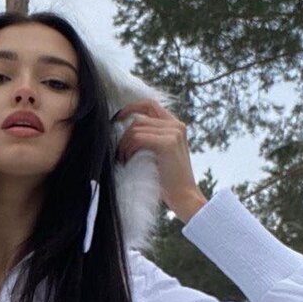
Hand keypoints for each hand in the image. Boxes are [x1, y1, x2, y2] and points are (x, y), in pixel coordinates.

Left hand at [114, 99, 206, 221]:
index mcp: (176, 126)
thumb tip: (126, 128)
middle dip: (124, 135)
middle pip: (139, 118)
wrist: (184, 196)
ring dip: (124, 144)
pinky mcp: (167, 143)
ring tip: (123, 160)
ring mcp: (173, 133)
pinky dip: (128, 149)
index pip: (150, 105)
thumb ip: (151, 137)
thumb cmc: (168, 180)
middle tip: (119, 153)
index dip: (132, 108)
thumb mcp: (160, 153)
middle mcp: (176, 125)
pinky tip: (127, 161)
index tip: (118, 118)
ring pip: (136, 128)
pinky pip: (138, 138)